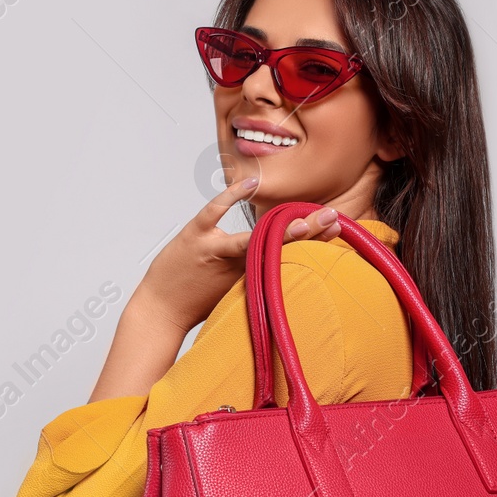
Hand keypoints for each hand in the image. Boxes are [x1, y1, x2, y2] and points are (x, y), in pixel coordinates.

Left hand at [133, 177, 341, 332]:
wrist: (159, 312)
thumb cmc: (197, 302)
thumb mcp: (235, 293)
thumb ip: (258, 275)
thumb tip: (283, 260)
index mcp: (249, 274)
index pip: (287, 254)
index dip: (313, 241)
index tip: (337, 229)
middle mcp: (236, 262)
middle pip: (278, 247)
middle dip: (308, 234)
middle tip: (334, 221)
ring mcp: (215, 247)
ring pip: (254, 236)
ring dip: (282, 227)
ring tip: (307, 216)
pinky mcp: (195, 237)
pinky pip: (215, 212)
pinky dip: (231, 196)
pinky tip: (250, 184)